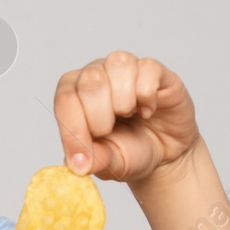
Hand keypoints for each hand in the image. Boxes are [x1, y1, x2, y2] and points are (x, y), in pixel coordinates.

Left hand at [51, 50, 198, 183]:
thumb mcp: (111, 163)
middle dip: (99, 114)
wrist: (165, 153)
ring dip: (124, 99)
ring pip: (118, 64)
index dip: (72, 129)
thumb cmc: (131, 151)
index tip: (83, 158)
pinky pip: (147, 68)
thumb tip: (78, 165)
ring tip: (130, 114)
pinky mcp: (153, 70)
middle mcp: (96, 75)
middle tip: (108, 131)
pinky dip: (148, 94)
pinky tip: (148, 110)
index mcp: (74, 95)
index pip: (64, 99)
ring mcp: (124, 69)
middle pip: (89, 79)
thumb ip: (94, 160)